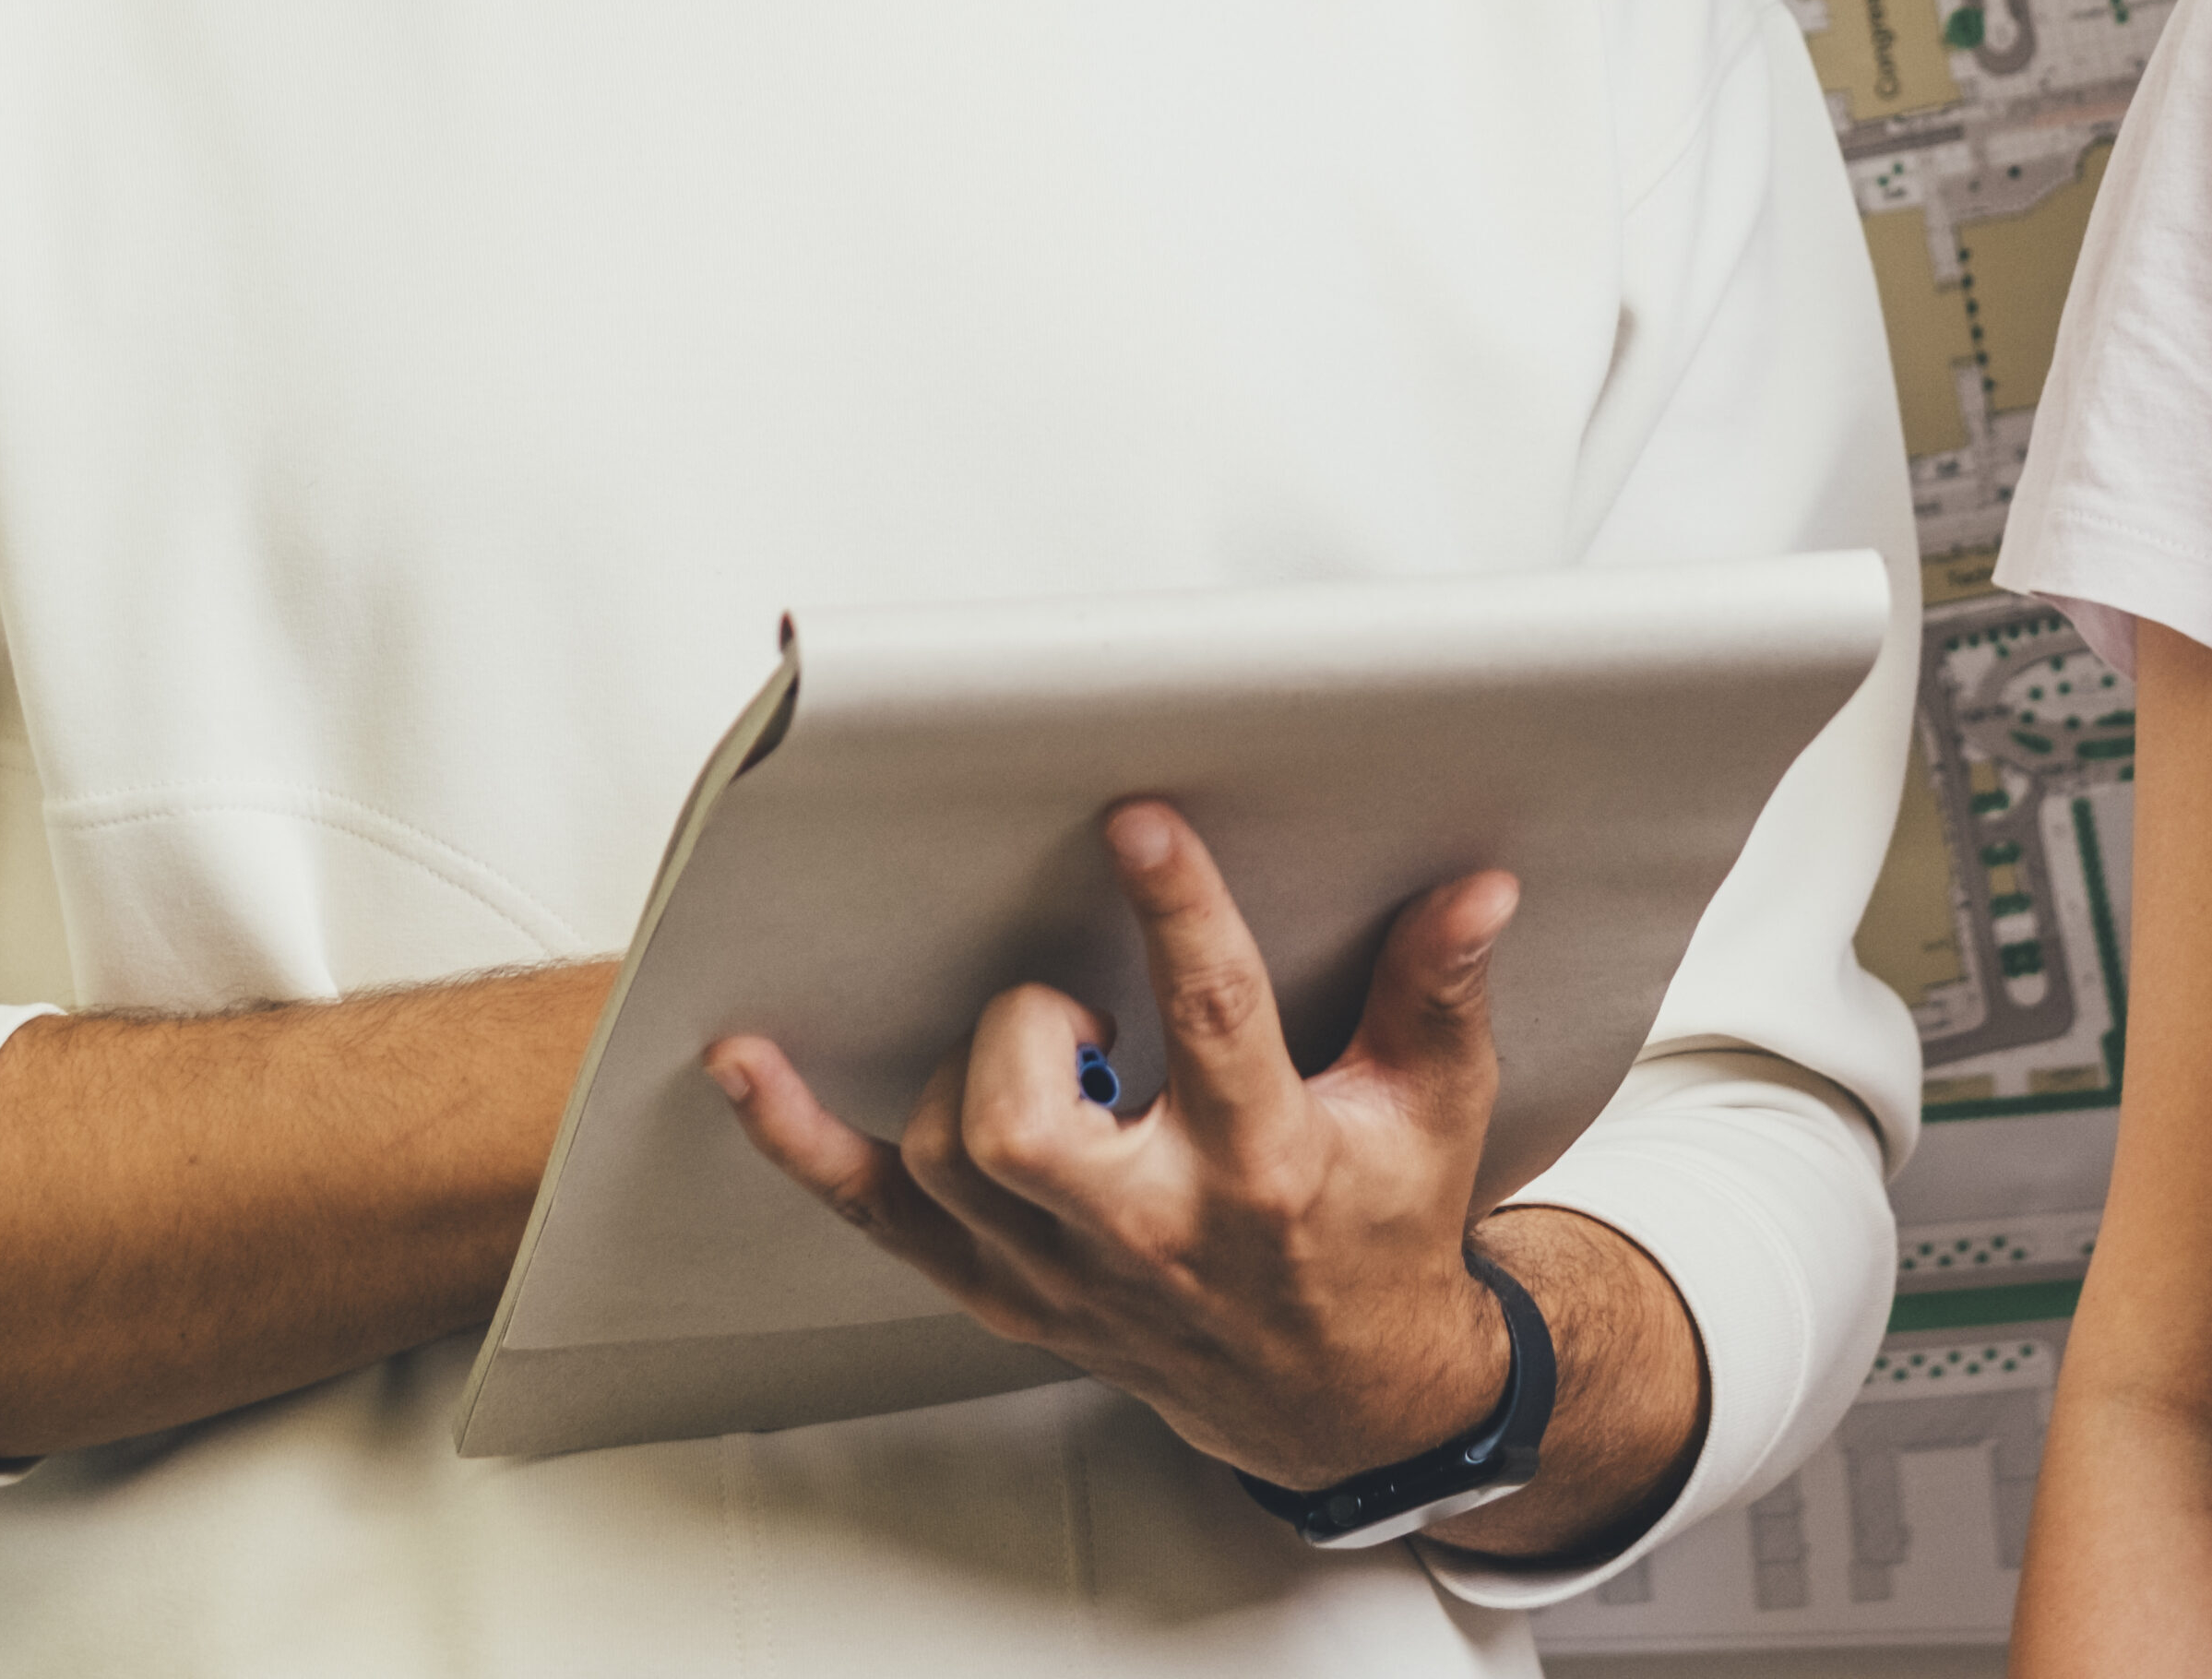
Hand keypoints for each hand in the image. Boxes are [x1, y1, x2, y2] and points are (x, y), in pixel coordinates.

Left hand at [705, 799, 1517, 1491]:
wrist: (1342, 1399)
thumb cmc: (1377, 1229)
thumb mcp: (1431, 1113)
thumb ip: (1436, 995)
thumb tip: (1472, 887)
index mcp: (1264, 1169)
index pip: (1212, 1026)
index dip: (1174, 913)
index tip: (1138, 819)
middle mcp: (1151, 1231)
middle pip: (1024, 1123)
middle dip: (1029, 1029)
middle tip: (1076, 1003)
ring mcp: (1065, 1272)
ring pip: (952, 1157)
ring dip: (971, 1076)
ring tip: (1048, 1048)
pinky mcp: (1007, 1289)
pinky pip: (876, 1215)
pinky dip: (799, 1141)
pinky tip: (746, 1061)